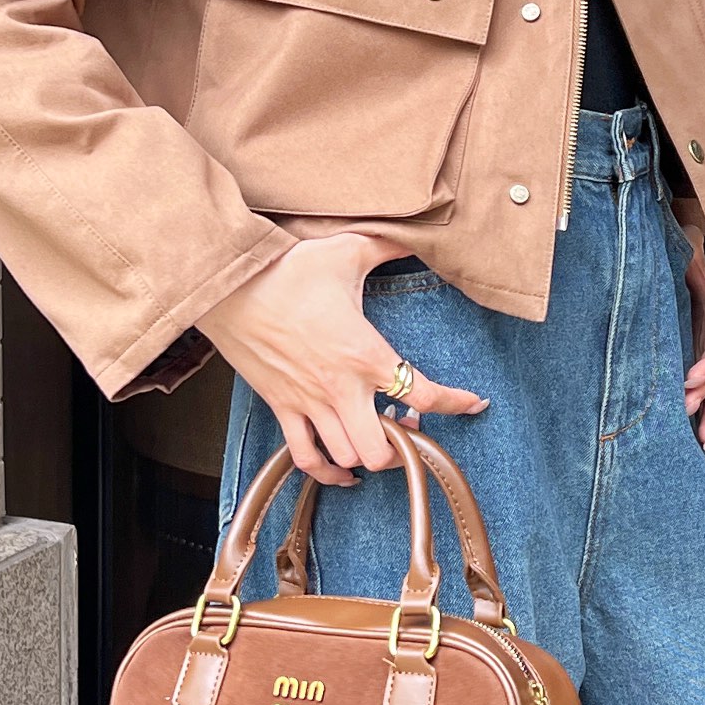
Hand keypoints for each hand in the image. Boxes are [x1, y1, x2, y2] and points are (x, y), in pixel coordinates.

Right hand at [197, 231, 488, 485]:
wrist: (231, 284)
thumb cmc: (289, 269)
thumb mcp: (348, 251)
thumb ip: (390, 246)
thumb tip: (419, 233)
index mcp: (366, 353)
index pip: (424, 394)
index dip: (456, 404)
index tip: (473, 403)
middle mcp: (341, 388)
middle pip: (382, 450)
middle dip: (403, 448)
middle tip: (409, 426)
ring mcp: (309, 403)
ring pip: (347, 458)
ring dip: (368, 455)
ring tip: (378, 437)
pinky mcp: (282, 406)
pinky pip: (305, 457)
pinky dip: (325, 471)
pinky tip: (341, 468)